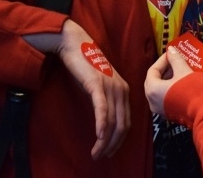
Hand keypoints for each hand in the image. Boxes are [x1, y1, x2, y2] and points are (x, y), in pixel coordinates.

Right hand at [37, 19, 130, 159]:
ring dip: (104, 141)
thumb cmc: (85, 66)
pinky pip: (102, 110)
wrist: (75, 45)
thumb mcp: (100, 84)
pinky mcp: (97, 85)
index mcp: (124, 91)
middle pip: (122, 125)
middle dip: (113, 145)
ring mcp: (111, 87)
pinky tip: (98, 138)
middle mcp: (121, 90)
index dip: (120, 140)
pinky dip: (101, 127)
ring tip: (96, 153)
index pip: (127, 121)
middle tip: (101, 157)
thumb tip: (104, 120)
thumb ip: (105, 99)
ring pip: (112, 121)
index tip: (110, 151)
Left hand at [144, 46, 193, 116]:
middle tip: (176, 61)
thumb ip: (176, 59)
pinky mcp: (170, 114)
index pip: (152, 70)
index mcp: (152, 89)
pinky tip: (183, 82)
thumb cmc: (192, 90)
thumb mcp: (184, 71)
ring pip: (161, 90)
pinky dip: (173, 88)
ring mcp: (161, 110)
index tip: (173, 53)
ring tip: (181, 69)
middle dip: (165, 69)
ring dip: (170, 78)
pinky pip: (167, 97)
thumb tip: (171, 50)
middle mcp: (152, 101)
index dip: (163, 59)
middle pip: (155, 80)